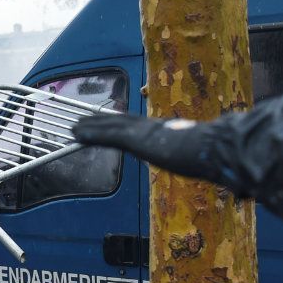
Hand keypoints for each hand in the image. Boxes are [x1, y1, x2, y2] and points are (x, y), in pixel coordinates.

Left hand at [72, 114, 218, 181]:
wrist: (209, 148)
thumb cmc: (209, 154)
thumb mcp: (200, 155)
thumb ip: (197, 156)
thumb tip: (208, 162)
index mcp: (164, 129)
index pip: (137, 124)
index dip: (120, 121)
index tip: (109, 119)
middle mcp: (149, 126)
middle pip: (118, 120)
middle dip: (99, 120)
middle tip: (83, 120)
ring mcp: (141, 131)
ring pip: (109, 126)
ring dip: (89, 126)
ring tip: (73, 128)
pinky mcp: (134, 139)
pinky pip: (107, 136)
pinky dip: (90, 134)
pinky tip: (77, 135)